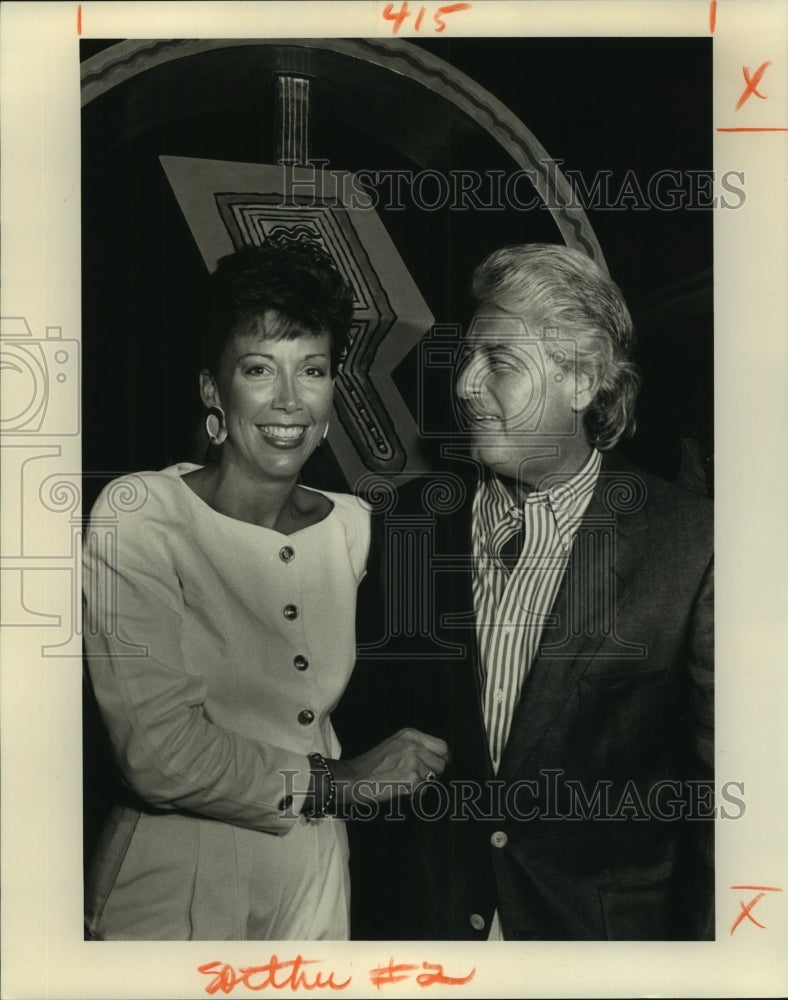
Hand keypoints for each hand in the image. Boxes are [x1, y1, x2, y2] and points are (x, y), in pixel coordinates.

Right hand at [331, 728, 449, 804]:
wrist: (352, 778)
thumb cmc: (371, 765)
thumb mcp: (394, 745)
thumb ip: (416, 747)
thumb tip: (441, 758)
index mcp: (410, 735)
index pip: (443, 746)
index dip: (440, 759)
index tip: (433, 767)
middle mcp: (413, 745)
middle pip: (441, 764)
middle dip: (433, 773)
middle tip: (416, 778)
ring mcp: (413, 761)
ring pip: (433, 778)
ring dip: (422, 784)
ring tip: (403, 782)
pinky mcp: (411, 779)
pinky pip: (424, 790)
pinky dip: (414, 794)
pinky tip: (400, 789)